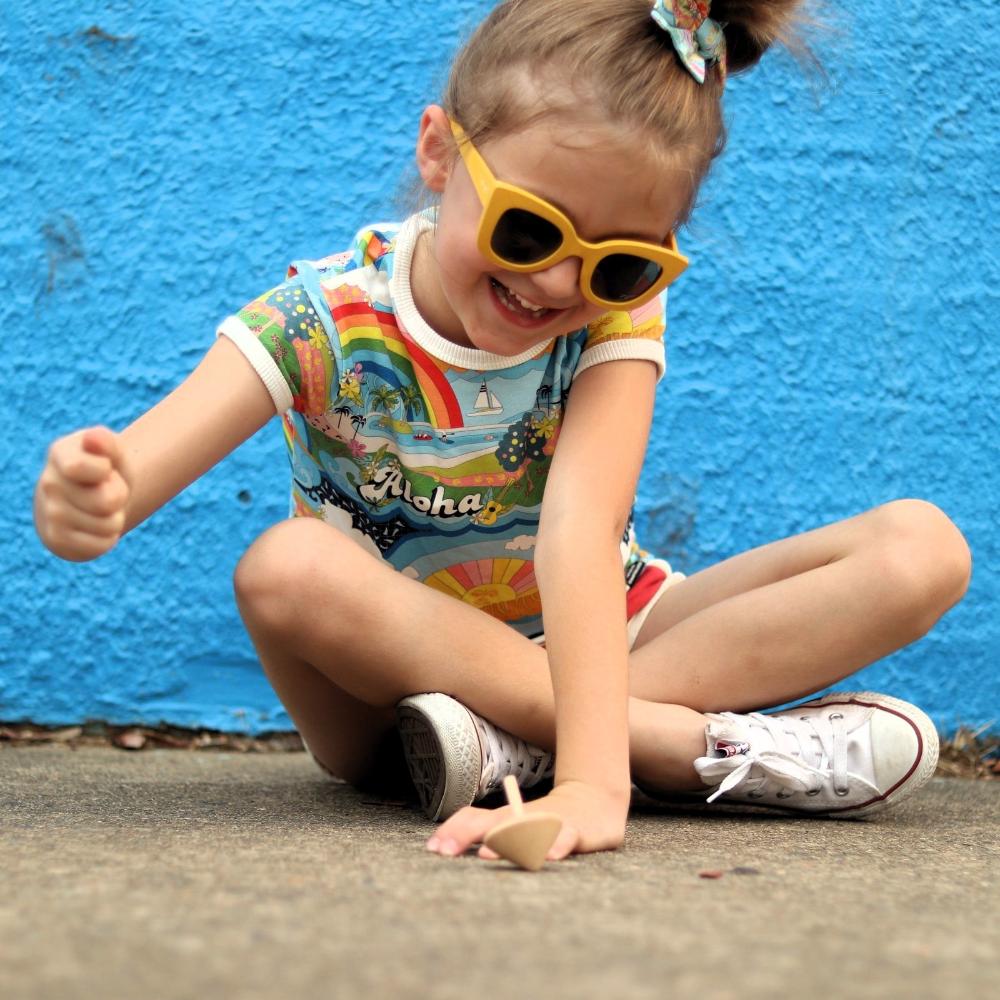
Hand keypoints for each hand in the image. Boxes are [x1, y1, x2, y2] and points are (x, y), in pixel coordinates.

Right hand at [35, 426, 131, 560]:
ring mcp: (50, 514)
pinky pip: (102, 544)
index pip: (82, 468)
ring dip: (115, 518)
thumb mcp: (113, 453)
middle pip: (108, 501)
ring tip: (102, 509)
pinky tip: (96, 527)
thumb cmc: (104, 471)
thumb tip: (93, 438)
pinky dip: (109, 537)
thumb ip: (107, 443)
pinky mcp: (57, 540)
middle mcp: (49, 484)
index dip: (107, 470)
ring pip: (109, 525)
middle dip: (120, 496)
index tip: (105, 467)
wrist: (84, 501)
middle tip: (108, 490)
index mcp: (61, 454)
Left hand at [426, 780, 628, 861]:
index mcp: (506, 817)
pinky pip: (565, 837)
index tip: (433, 850)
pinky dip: (556, 845)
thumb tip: (443, 847)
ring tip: (487, 855)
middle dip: (466, 835)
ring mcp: (549, 822)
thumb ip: (488, 834)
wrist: (594, 800)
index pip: (473, 818)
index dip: (453, 831)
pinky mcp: (575, 831)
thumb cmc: (547, 819)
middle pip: (490, 822)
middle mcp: (523, 817)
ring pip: (526, 829)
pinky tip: (549, 856)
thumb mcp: (515, 825)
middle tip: (445, 852)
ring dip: (507, 841)